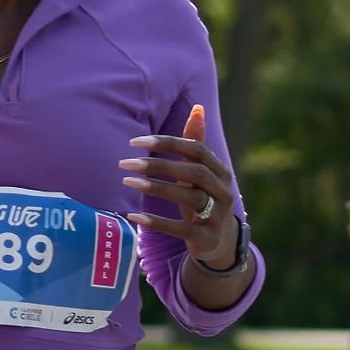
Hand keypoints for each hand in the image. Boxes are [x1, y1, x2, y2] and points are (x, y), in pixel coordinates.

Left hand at [120, 104, 242, 266]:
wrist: (220, 242)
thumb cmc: (204, 199)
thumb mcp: (201, 172)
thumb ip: (197, 142)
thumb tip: (197, 107)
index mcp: (221, 171)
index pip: (197, 150)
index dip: (168, 143)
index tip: (136, 142)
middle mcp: (223, 191)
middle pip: (193, 172)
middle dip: (159, 165)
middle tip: (127, 162)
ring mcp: (217, 216)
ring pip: (189, 198)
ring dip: (156, 188)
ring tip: (128, 181)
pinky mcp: (206, 238)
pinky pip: (180, 229)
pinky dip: (157, 222)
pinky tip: (134, 216)